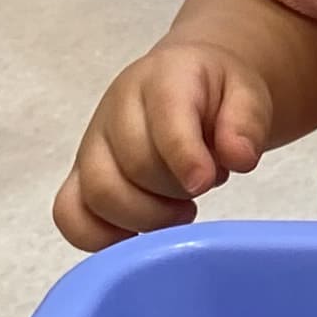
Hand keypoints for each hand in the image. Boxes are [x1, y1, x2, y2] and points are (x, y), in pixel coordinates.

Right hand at [55, 39, 275, 253]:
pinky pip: (69, 215)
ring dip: (145, 217)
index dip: (184, 157)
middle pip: (132, 165)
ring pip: (98, 194)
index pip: (164, 119)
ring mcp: (92, 144)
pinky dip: (102, 237)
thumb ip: (247, 121)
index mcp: (162, 79)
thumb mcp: (247, 93)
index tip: (204, 182)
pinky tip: (141, 232)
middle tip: (201, 188)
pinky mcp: (79, 176)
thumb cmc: (217, 94)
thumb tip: (240, 158)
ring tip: (179, 209)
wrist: (189, 86)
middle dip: (174, 191)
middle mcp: (117, 109)